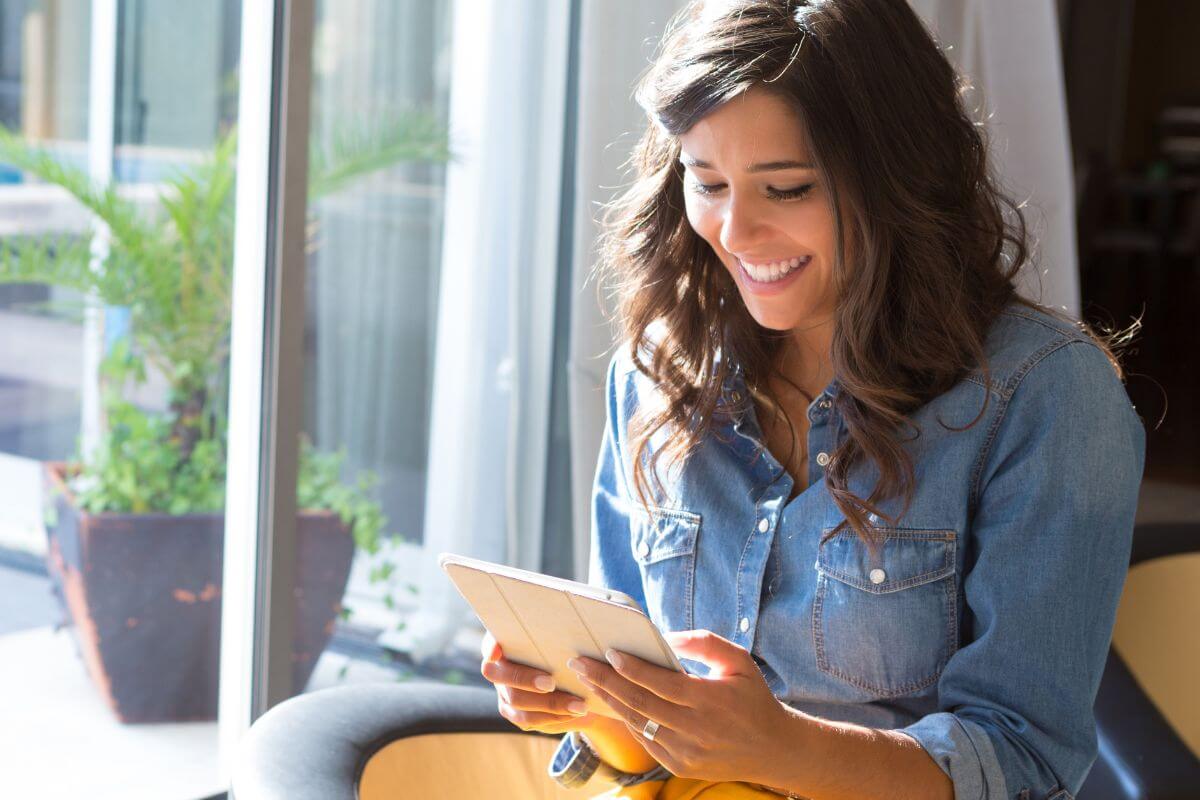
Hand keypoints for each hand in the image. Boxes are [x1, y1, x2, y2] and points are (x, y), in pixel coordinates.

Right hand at [478, 630, 600, 734]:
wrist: (570, 676)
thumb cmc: (563, 647)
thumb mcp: (558, 637)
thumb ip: (553, 631)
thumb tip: (563, 622)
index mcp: (505, 642)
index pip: (490, 642)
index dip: (491, 647)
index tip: (497, 653)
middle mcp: (498, 667)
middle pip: (503, 676)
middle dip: (526, 680)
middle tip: (551, 683)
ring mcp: (503, 691)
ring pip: (517, 702)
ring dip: (550, 704)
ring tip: (578, 705)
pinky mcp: (513, 711)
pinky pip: (527, 720)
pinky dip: (552, 717)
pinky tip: (573, 713)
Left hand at [567, 629, 801, 784]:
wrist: (773, 750)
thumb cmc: (754, 698)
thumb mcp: (739, 662)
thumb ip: (705, 643)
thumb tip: (667, 637)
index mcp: (709, 700)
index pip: (660, 683)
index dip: (632, 668)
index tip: (609, 651)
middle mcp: (694, 728)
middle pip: (639, 703)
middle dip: (605, 681)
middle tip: (579, 663)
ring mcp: (685, 751)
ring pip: (637, 722)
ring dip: (609, 699)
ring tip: (588, 679)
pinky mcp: (680, 765)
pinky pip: (645, 739)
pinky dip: (625, 719)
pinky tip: (611, 701)